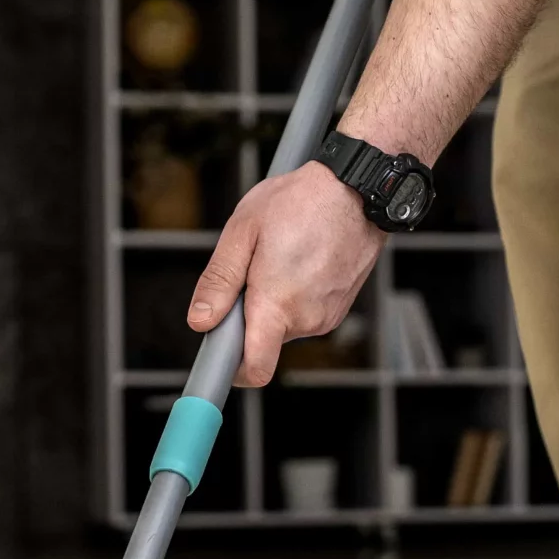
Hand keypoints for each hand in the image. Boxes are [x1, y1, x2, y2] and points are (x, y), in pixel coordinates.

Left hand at [188, 163, 382, 386]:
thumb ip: (219, 281)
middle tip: (252, 269)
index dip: (230, 369)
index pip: (255, 369)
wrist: (357, 190)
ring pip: (283, 325)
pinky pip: (303, 313)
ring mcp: (326, 316)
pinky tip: (301, 260)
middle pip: (262, 340)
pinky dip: (294, 295)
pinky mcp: (338, 308)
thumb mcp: (243, 231)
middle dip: (248, 314)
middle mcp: (306, 319)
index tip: (216, 353)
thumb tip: (201, 320)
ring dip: (273, 301)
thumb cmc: (302, 200)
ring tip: (282, 256)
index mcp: (277, 304)